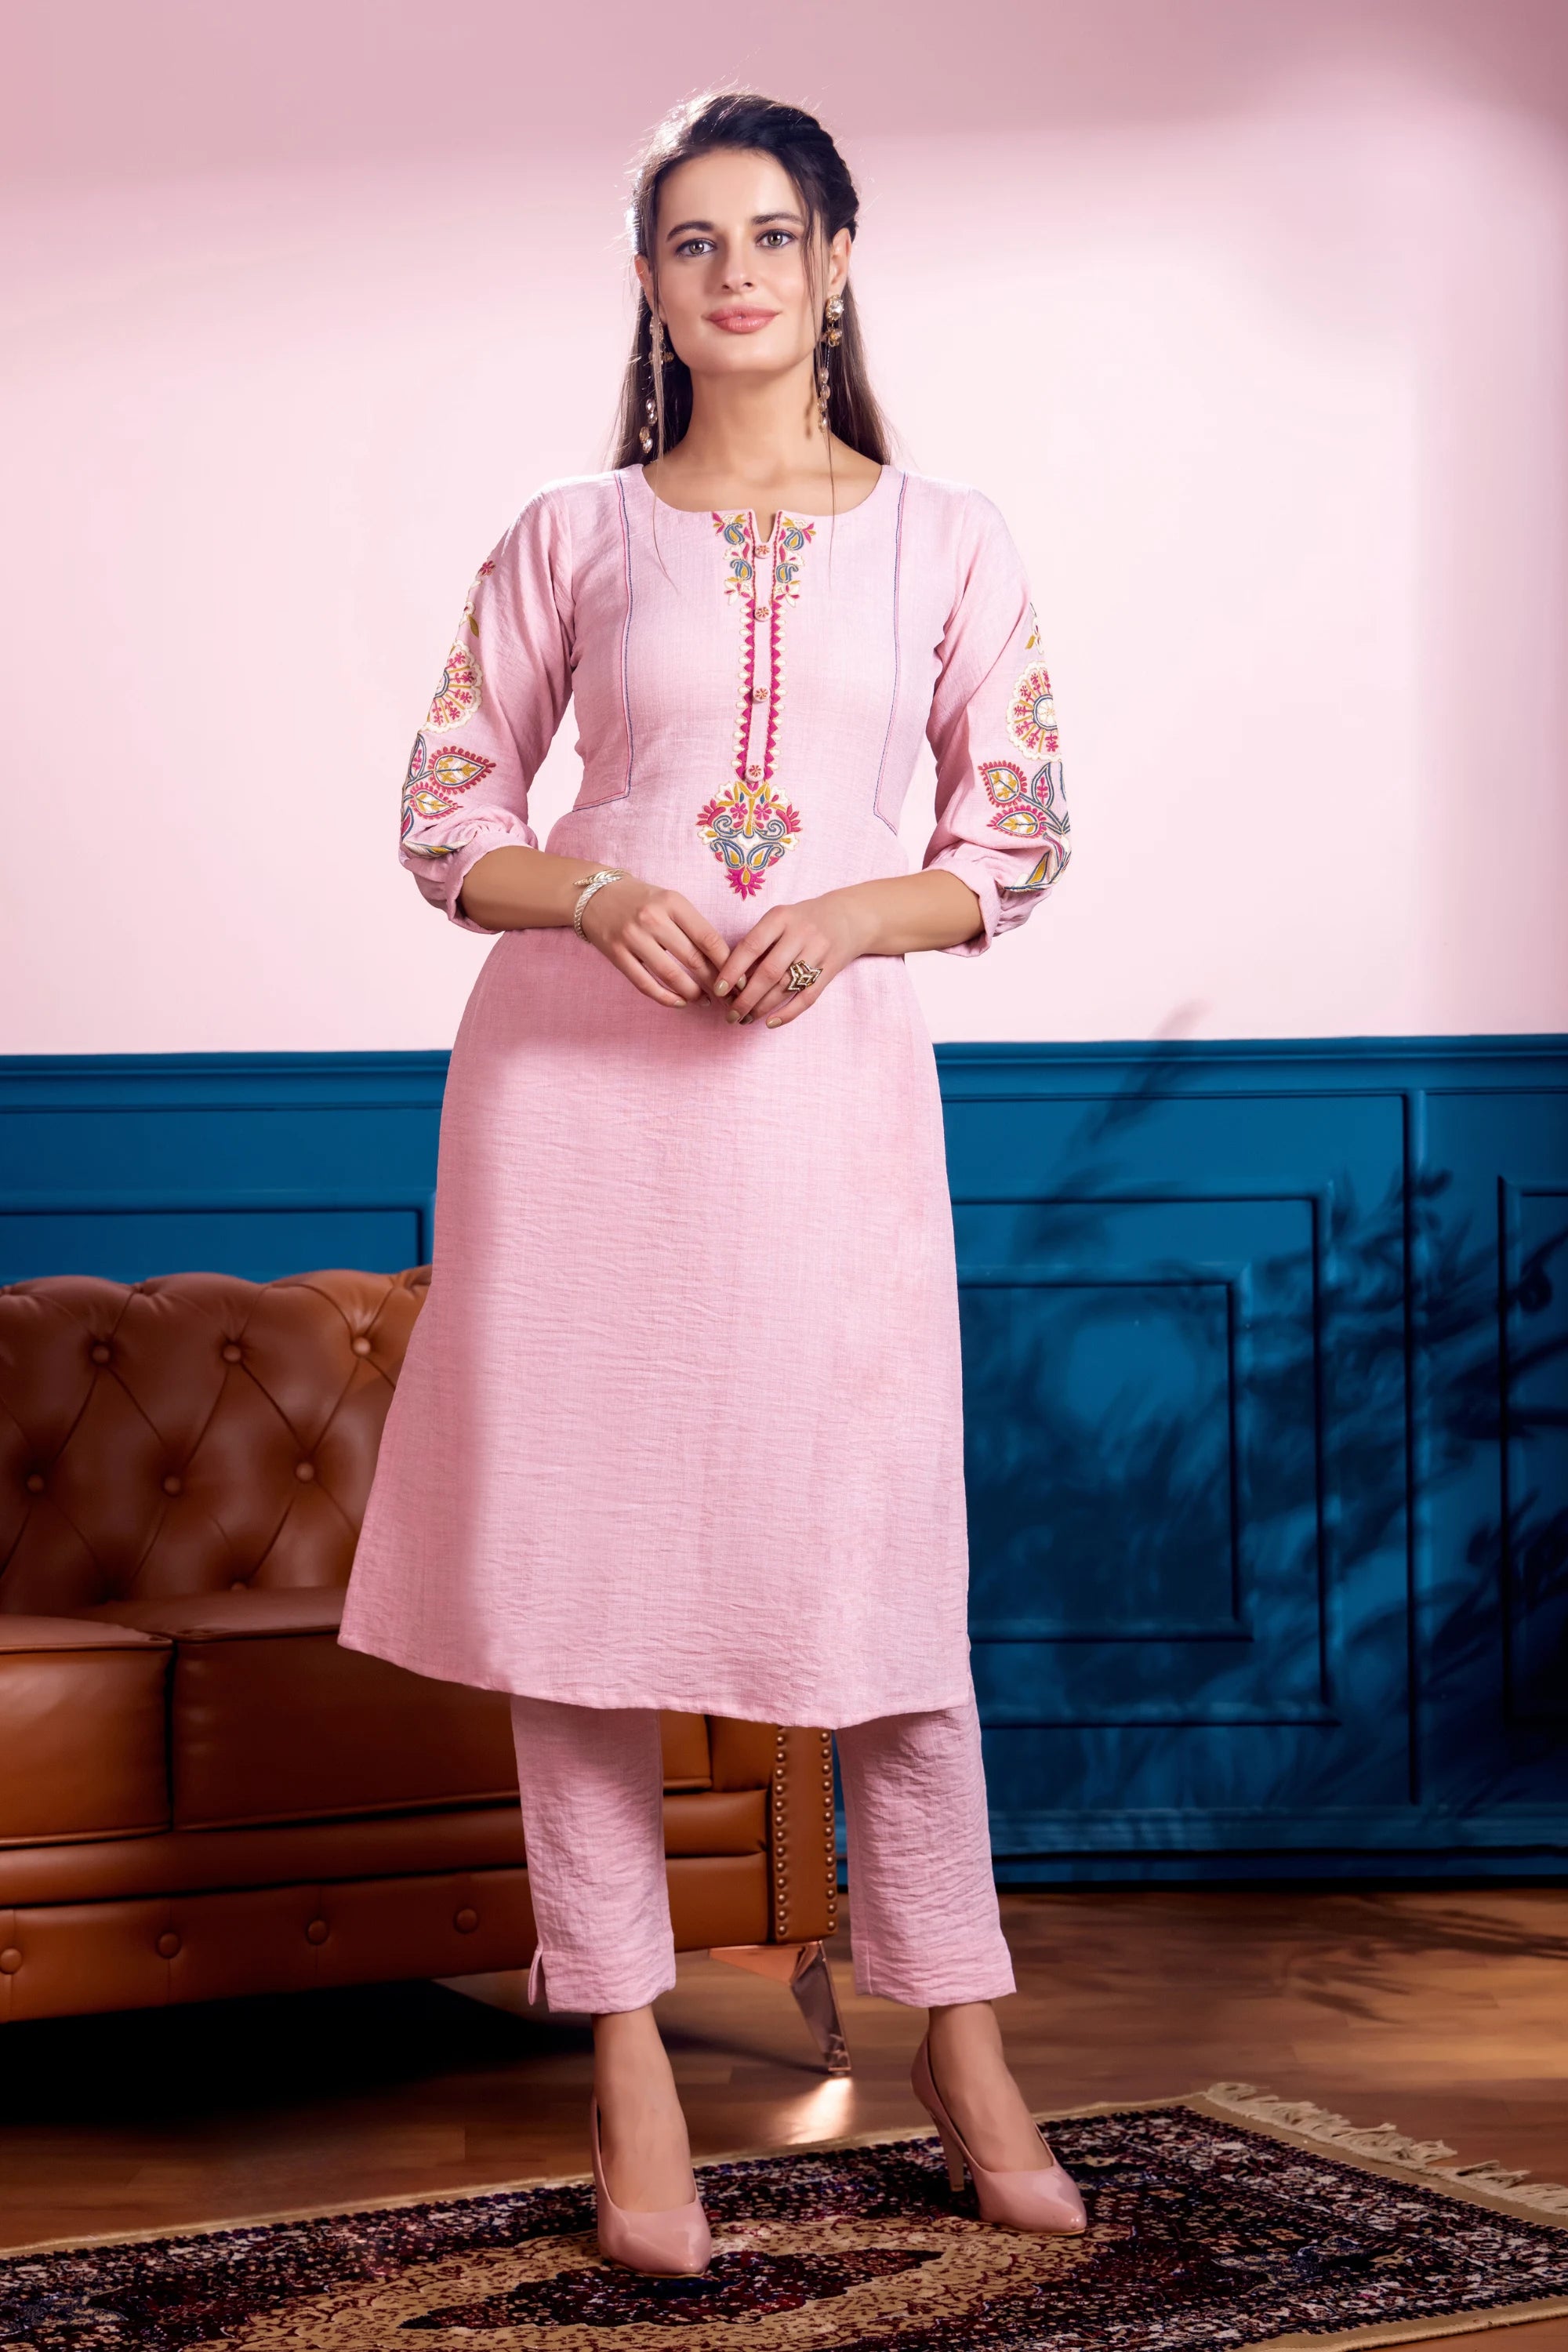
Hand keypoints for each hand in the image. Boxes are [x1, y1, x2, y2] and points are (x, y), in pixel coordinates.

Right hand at [580, 877, 728, 1007]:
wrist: (595, 894)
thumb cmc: (641, 900)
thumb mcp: (670, 901)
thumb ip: (692, 926)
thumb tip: (722, 961)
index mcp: (673, 902)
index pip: (708, 938)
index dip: (727, 964)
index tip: (739, 980)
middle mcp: (653, 918)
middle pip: (693, 959)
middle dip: (714, 983)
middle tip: (727, 997)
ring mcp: (633, 937)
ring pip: (671, 975)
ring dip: (692, 993)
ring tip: (704, 1001)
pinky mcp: (616, 954)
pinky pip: (645, 984)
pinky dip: (665, 998)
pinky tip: (679, 1003)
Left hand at [716, 891, 872, 1027]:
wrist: (848, 917)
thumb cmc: (801, 921)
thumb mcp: (779, 919)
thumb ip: (757, 942)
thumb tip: (730, 978)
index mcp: (781, 917)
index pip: (751, 947)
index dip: (732, 970)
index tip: (718, 990)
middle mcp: (800, 934)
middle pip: (769, 972)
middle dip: (746, 998)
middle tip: (731, 1014)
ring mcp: (818, 952)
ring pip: (786, 987)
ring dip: (762, 1008)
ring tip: (745, 1019)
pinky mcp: (830, 970)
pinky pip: (807, 997)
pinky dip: (788, 1013)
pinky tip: (770, 1022)